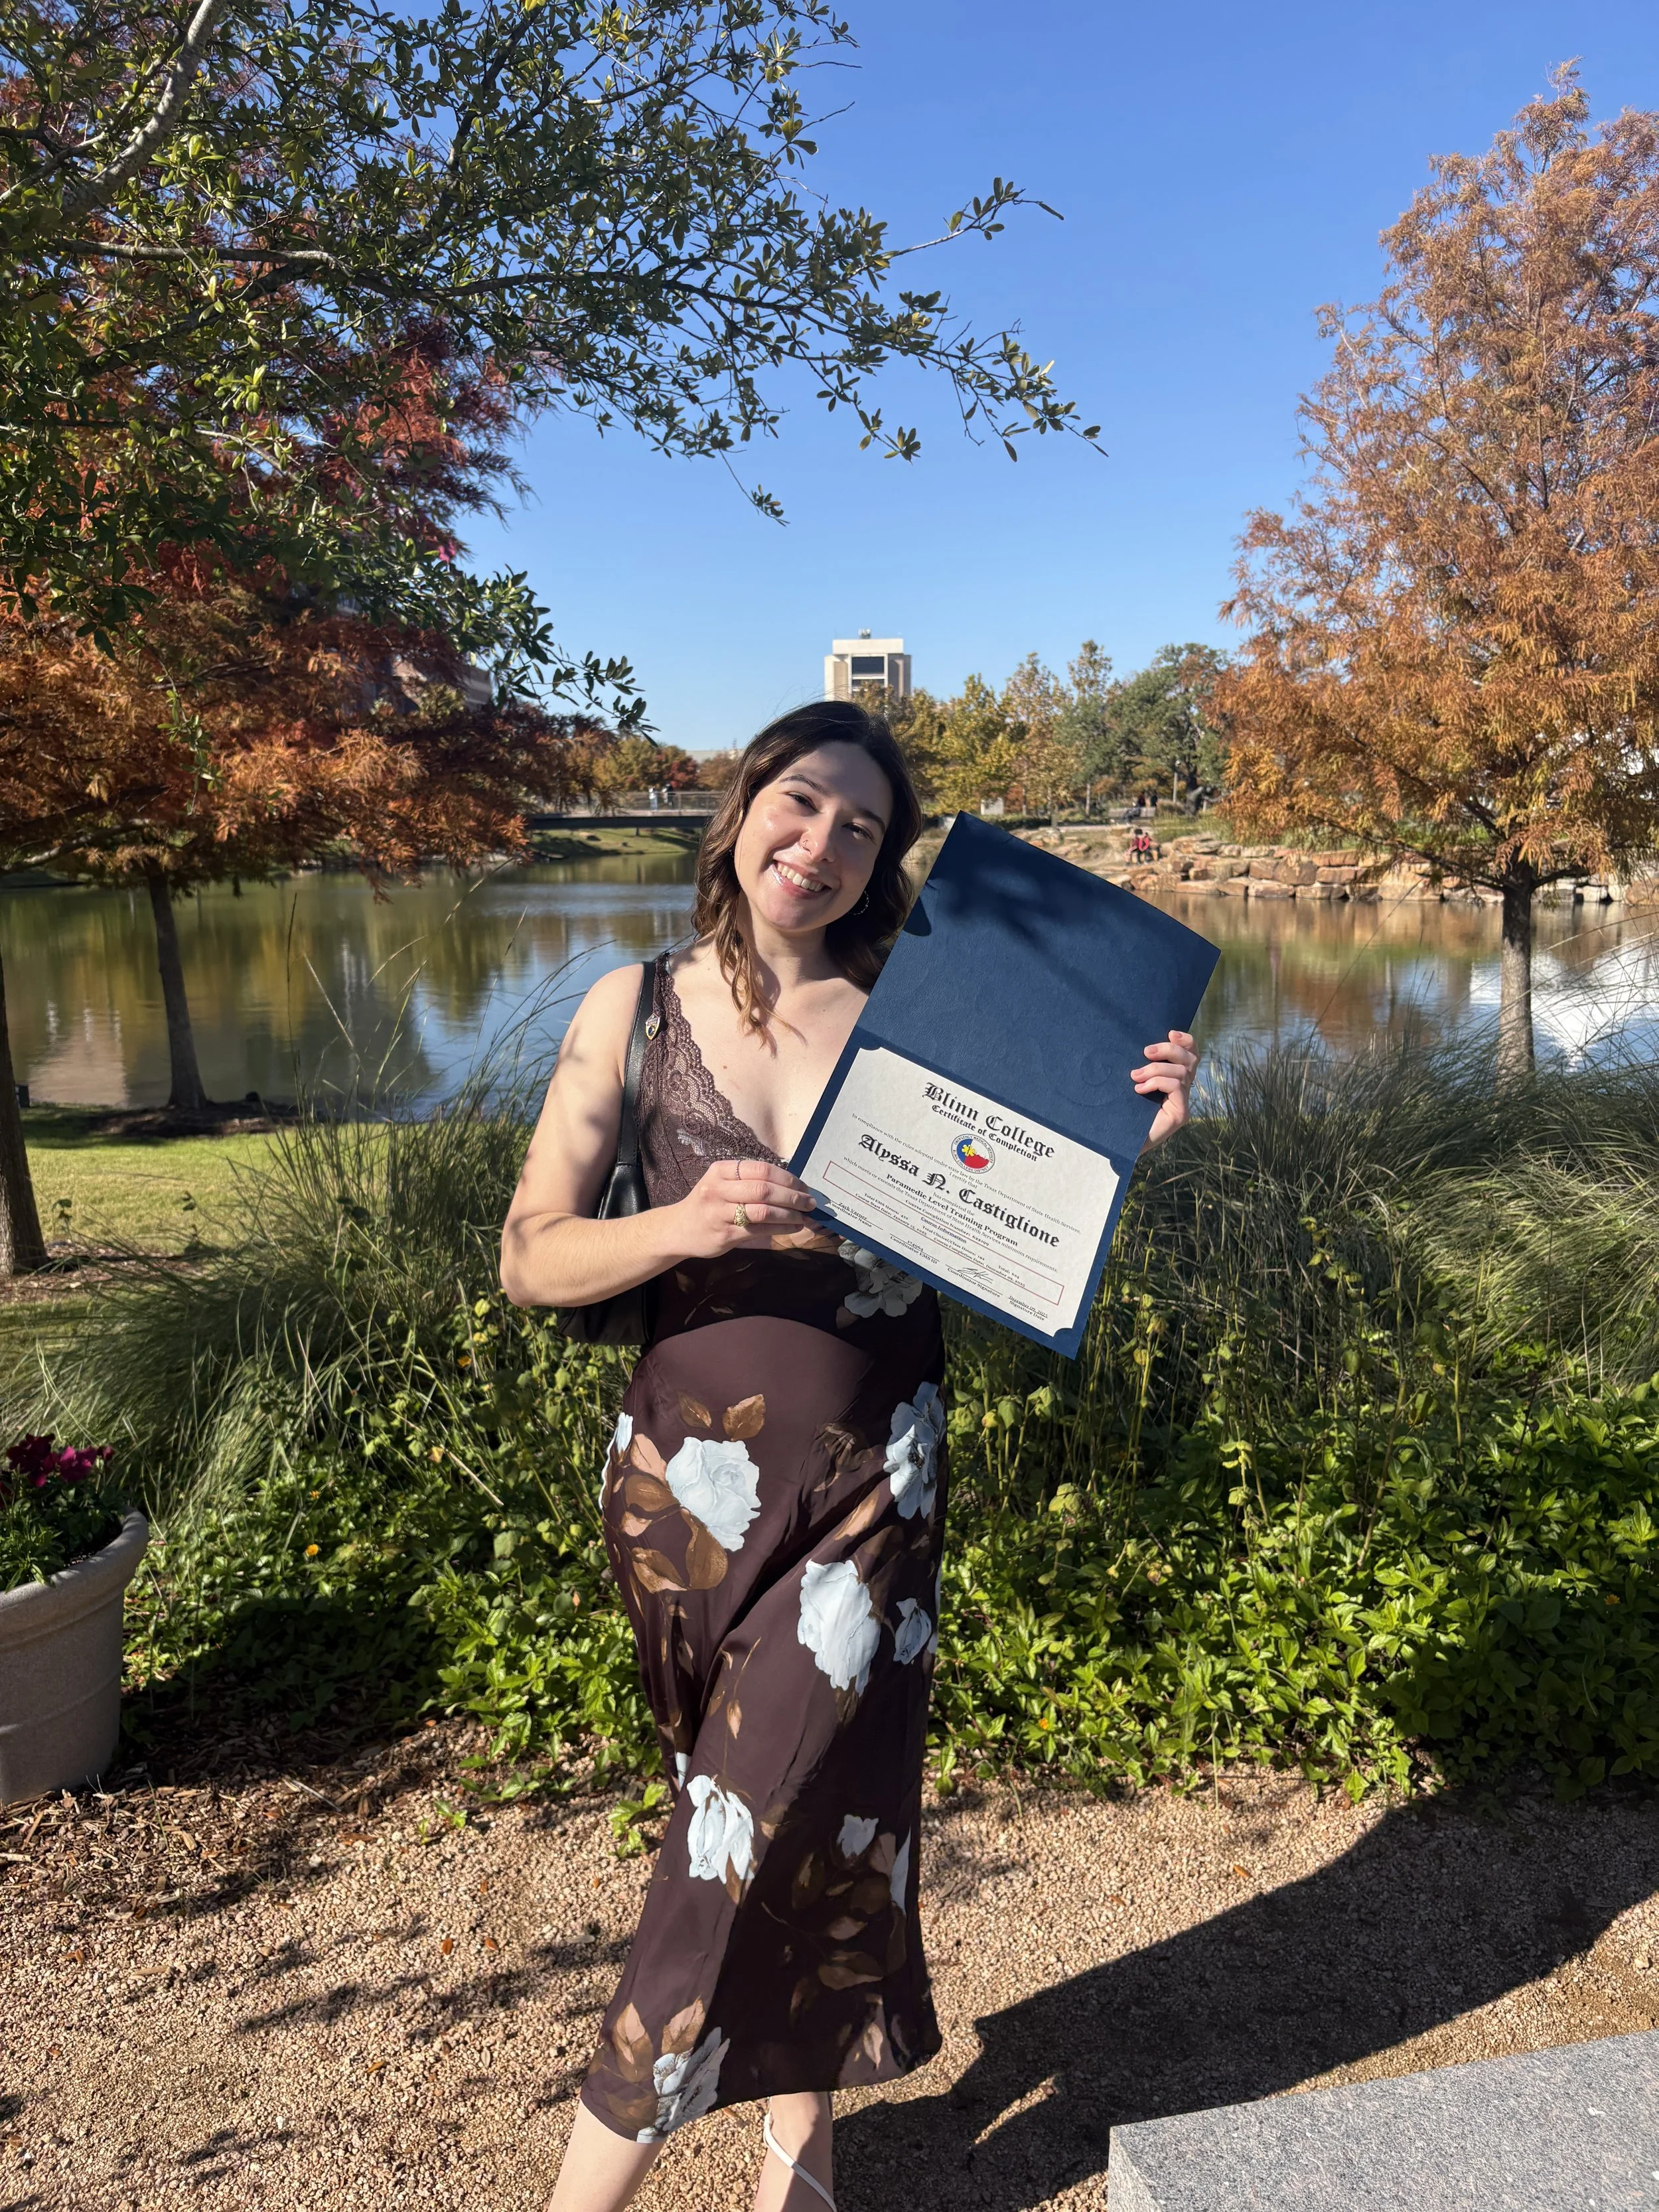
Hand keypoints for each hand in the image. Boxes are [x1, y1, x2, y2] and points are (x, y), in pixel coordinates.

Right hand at [669, 1158, 819, 1258]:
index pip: (761, 1169)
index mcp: (720, 1171)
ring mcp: (719, 1213)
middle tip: (810, 1203)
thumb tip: (792, 1186)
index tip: (803, 1186)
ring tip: (804, 1217)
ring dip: (789, 1214)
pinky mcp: (724, 1234)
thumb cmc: (709, 1204)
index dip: (787, 1178)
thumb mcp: (722, 1184)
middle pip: (764, 1189)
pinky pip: (759, 1230)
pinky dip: (781, 1228)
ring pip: (763, 1211)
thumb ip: (750, 1182)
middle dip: (792, 1196)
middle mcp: (718, 1189)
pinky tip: (793, 1228)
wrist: (679, 1229)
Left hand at [1133, 1030, 1197, 1149]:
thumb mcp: (1132, 1082)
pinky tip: (1139, 1089)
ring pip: (1182, 1073)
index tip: (1170, 1032)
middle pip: (1191, 1060)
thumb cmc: (1121, 1111)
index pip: (1191, 1055)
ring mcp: (1183, 1104)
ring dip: (1156, 1069)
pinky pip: (1176, 1087)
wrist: (1119, 1143)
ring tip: (1135, 1076)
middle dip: (1169, 1050)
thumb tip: (1139, 1044)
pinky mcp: (1180, 1115)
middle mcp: (1182, 1091)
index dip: (1186, 1041)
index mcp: (1174, 1081)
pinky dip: (1157, 1082)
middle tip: (1145, 1052)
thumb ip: (1141, 1066)